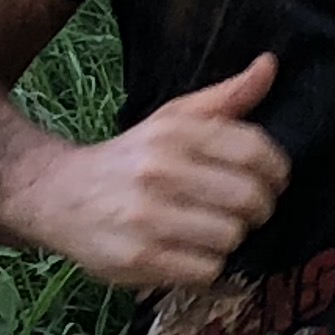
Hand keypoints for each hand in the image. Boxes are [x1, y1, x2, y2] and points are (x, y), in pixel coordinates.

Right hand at [25, 53, 289, 288]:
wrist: (58, 196)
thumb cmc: (130, 159)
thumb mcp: (171, 120)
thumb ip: (225, 98)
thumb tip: (270, 64)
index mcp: (174, 132)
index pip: (253, 150)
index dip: (277, 170)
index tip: (273, 181)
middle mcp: (160, 170)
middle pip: (249, 198)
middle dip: (258, 209)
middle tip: (246, 212)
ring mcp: (147, 216)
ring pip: (230, 237)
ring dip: (231, 240)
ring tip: (212, 232)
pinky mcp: (139, 257)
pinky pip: (206, 270)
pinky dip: (208, 267)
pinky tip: (191, 254)